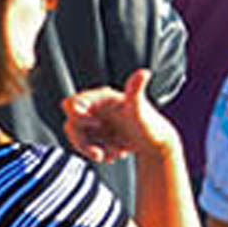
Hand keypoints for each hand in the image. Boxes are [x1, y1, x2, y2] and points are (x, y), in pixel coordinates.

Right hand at [62, 70, 180, 162]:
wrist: (156, 142)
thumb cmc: (149, 123)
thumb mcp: (140, 108)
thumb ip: (136, 90)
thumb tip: (144, 72)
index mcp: (102, 97)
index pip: (72, 103)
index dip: (78, 115)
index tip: (96, 125)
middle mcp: (95, 109)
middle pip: (71, 125)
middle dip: (83, 142)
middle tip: (99, 154)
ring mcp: (95, 124)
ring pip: (78, 139)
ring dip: (93, 150)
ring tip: (115, 153)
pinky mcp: (97, 137)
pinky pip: (87, 148)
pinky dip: (99, 154)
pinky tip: (116, 154)